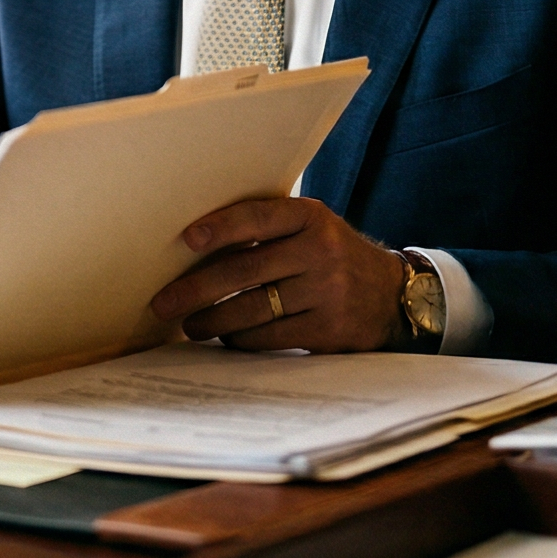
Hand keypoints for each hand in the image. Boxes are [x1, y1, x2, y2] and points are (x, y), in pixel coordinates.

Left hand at [147, 197, 407, 352]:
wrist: (392, 296)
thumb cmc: (331, 257)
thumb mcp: (311, 229)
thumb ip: (269, 230)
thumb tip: (196, 245)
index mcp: (311, 218)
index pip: (258, 217)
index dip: (221, 228)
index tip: (187, 239)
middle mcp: (321, 252)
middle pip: (245, 270)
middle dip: (196, 289)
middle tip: (164, 302)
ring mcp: (327, 292)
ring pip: (254, 310)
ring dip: (213, 321)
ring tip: (189, 324)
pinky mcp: (329, 330)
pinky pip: (271, 337)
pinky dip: (242, 339)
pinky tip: (226, 338)